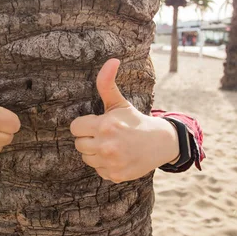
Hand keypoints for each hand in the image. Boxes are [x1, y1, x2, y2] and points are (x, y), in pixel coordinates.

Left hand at [70, 59, 179, 182]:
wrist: (161, 143)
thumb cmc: (135, 121)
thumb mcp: (120, 103)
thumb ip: (107, 83)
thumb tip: (112, 60)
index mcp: (105, 126)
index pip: (75, 127)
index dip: (84, 124)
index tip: (95, 123)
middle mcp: (106, 145)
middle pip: (79, 144)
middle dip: (88, 138)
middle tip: (104, 134)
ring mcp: (111, 162)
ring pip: (86, 158)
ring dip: (95, 152)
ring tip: (111, 145)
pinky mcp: (116, 175)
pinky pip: (98, 170)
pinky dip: (105, 165)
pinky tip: (117, 157)